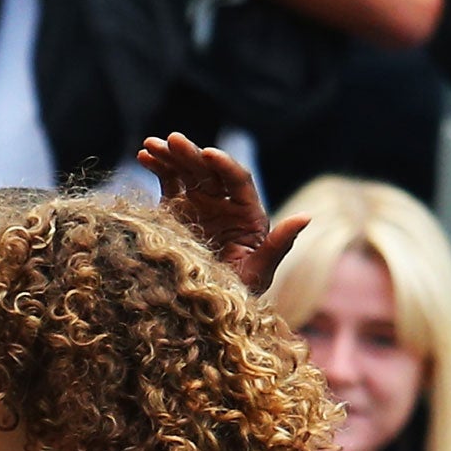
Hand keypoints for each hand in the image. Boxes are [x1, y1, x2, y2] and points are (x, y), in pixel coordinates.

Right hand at [138, 132, 306, 292]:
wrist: (207, 309)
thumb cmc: (238, 295)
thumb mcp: (258, 272)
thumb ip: (279, 245)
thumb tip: (305, 217)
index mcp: (248, 214)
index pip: (238, 181)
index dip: (224, 166)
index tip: (207, 154)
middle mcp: (225, 204)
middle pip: (210, 172)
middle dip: (192, 154)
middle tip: (173, 140)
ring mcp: (201, 205)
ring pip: (188, 172)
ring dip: (171, 156)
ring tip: (151, 144)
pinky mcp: (179, 210)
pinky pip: (170, 183)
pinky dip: (158, 168)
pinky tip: (144, 155)